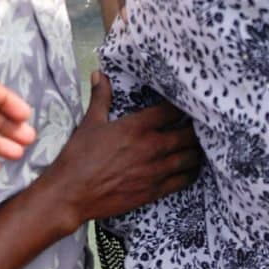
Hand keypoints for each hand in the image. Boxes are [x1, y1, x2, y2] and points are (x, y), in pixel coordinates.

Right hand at [38, 73, 201, 224]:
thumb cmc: (78, 157)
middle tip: (198, 125)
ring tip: (198, 145)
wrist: (71, 194)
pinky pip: (184, 180)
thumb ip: (100, 97)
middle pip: (188, 134)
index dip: (180, 106)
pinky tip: (191, 168)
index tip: (185, 104)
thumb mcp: (90, 123)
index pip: (171, 110)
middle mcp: (151, 147)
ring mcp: (155, 170)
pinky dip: (191, 172)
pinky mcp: (154, 191)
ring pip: (190, 157)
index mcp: (136, 127)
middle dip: (194, 128)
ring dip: (196, 150)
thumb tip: (99, 74)